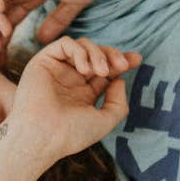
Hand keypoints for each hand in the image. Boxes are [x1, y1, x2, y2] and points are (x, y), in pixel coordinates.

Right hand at [8, 37, 140, 161]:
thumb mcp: (105, 121)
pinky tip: (84, 69)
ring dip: (97, 54)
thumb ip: (118, 102)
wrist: (43, 136)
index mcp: (84, 94)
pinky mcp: (44, 61)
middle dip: (112, 55)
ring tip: (101, 71)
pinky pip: (65, 43)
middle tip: (122, 65)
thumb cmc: (71, 134)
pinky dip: (79, 51)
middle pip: (96, 54)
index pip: (105, 71)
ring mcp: (57, 70)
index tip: (136, 60)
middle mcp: (70, 80)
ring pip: (82, 46)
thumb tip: (119, 80)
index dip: (121, 61)